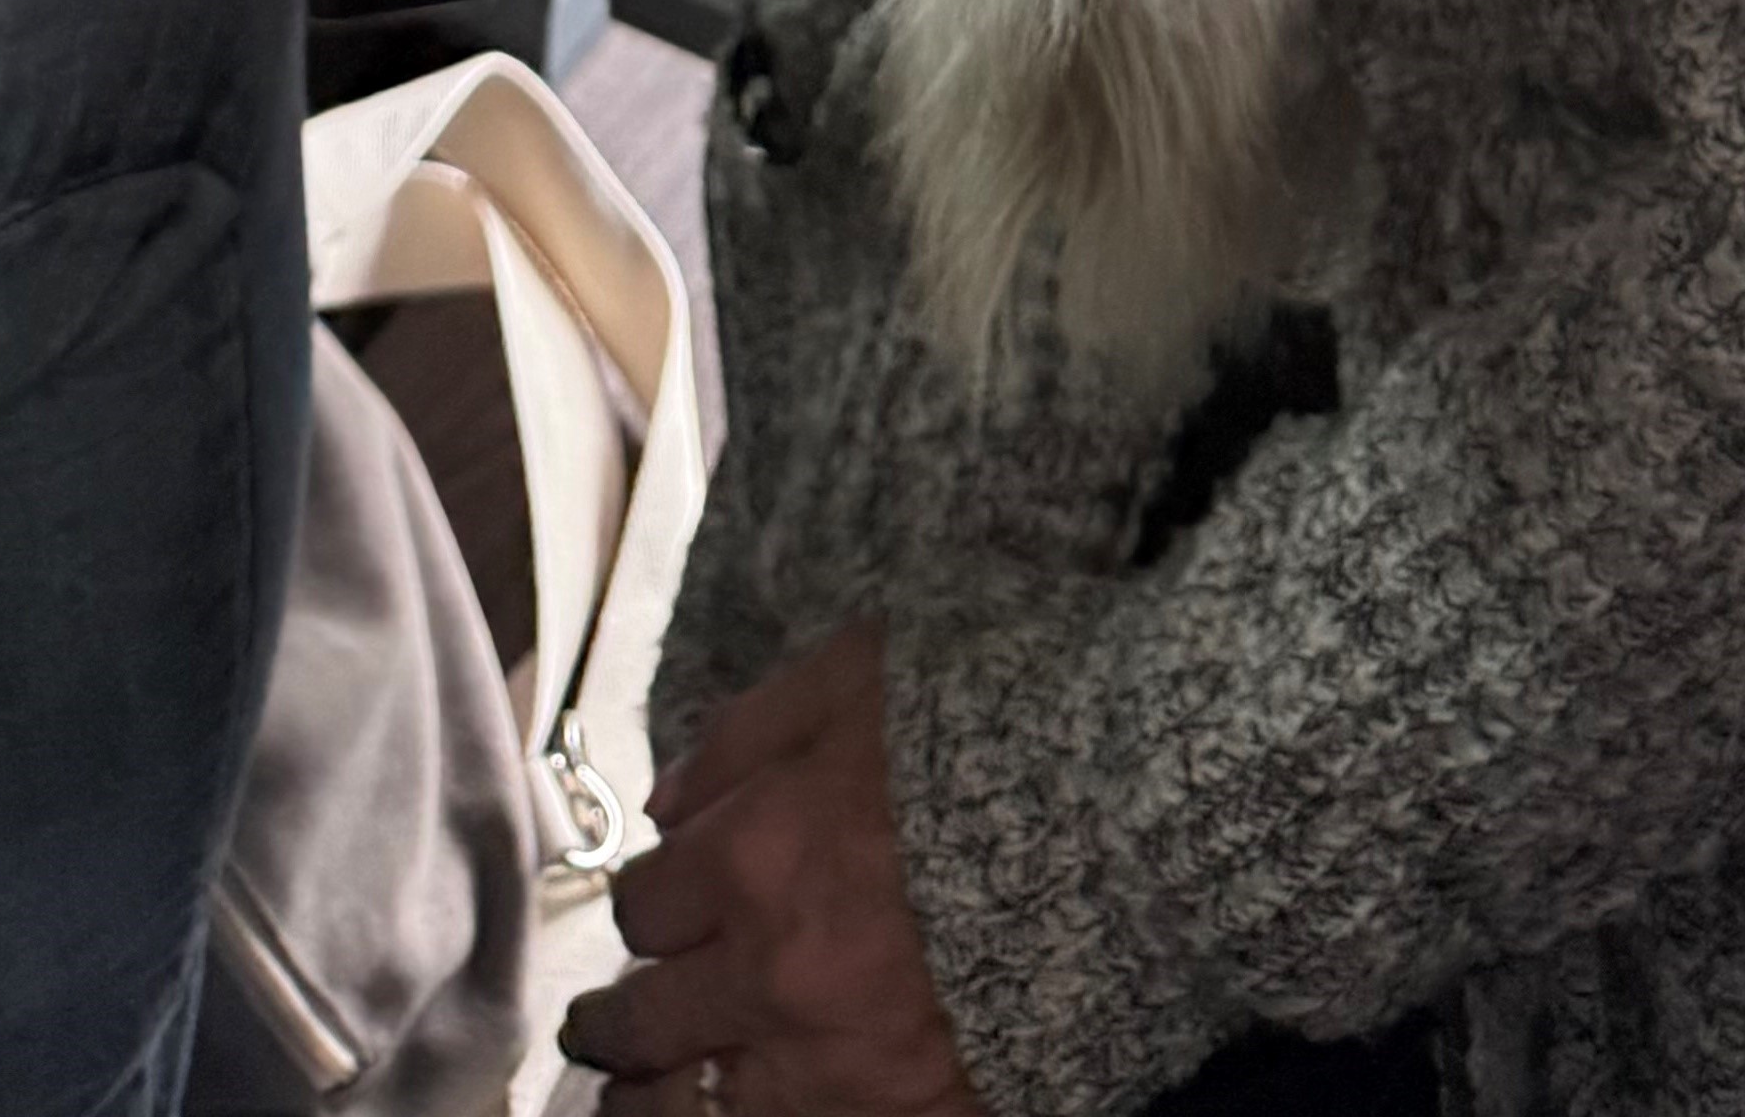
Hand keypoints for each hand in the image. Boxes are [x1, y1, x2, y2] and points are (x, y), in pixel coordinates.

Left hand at [564, 624, 981, 1116]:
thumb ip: (746, 733)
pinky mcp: (910, 1115)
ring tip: (641, 1097)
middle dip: (611, 1027)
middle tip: (600, 1029)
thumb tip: (667, 803)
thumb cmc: (1001, 719)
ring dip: (657, 1103)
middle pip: (642, 1031)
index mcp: (755, 860)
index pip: (643, 910)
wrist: (1144, 815)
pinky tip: (751, 1105)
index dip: (651, 906)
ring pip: (693, 1116)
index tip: (662, 908)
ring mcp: (841, 1067)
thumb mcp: (857, 672)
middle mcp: (777, 977)